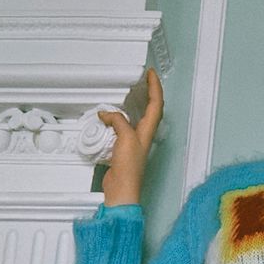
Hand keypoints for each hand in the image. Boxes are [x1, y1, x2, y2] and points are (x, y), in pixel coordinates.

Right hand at [97, 68, 163, 206]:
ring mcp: (134, 142)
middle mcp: (144, 135)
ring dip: (135, 104)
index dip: (155, 87)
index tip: (150, 74)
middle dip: (149, 93)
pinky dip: (117, 119)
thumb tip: (107, 114)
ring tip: (129, 94)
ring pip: (137, 118)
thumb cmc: (129, 169)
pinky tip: (109, 117)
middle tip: (143, 80)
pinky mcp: (123, 149)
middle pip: (151, 109)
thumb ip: (118, 121)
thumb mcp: (125, 138)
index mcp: (148, 131)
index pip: (156, 103)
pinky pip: (123, 128)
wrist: (122, 189)